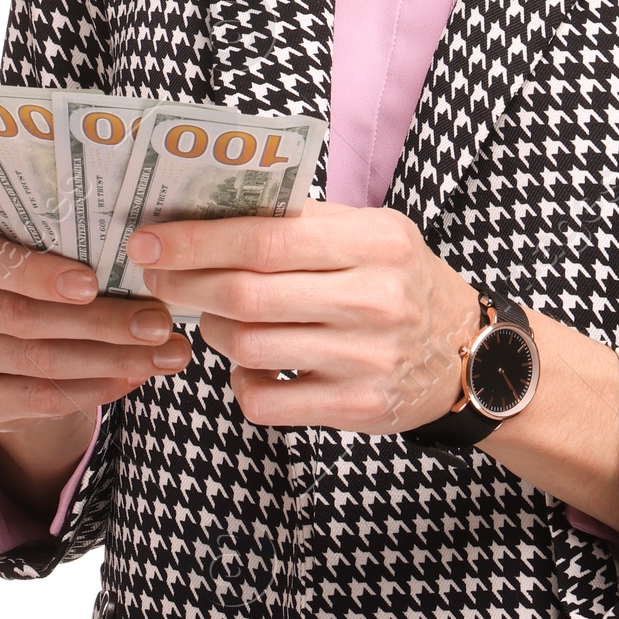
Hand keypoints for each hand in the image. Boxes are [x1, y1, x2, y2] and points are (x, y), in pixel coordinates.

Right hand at [0, 215, 193, 509]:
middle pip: (23, 318)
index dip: (36, 274)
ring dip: (110, 359)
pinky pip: (36, 399)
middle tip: (158, 323)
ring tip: (163, 353)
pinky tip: (133, 376)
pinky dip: (93, 389)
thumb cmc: (29, 262)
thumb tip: (149, 251)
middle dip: (100, 323)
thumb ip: (64, 239)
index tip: (91, 285)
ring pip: (37, 362)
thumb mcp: (32, 239)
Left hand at [128, 201, 475, 434]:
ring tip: (215, 316)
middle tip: (157, 277)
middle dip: (186, 284)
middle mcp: (374, 298)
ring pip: (248, 345)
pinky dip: (241, 380)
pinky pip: (264, 400)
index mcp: (376, 241)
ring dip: (214, 329)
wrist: (469, 354)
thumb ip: (306, 222)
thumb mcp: (374, 234)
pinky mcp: (354, 409)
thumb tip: (212, 210)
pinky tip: (253, 362)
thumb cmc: (402, 281)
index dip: (198, 241)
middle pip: (248, 294)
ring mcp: (365, 358)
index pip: (267, 239)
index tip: (148, 240)